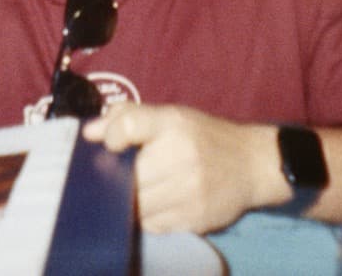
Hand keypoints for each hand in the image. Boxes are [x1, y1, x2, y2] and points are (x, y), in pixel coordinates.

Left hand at [82, 104, 282, 233]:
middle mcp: (182, 156)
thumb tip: (89, 133)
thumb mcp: (172, 116)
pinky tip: (154, 205)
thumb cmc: (204, 137)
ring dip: (128, 201)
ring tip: (134, 191)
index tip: (111, 144)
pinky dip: (146, 217)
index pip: (127, 125)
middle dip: (116, 178)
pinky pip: (151, 225)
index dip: (110, 136)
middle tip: (117, 176)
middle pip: (126, 175)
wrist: (253, 164)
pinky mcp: (194, 220)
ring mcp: (189, 192)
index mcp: (174, 124)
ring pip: (135, 205)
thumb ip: (128, 117)